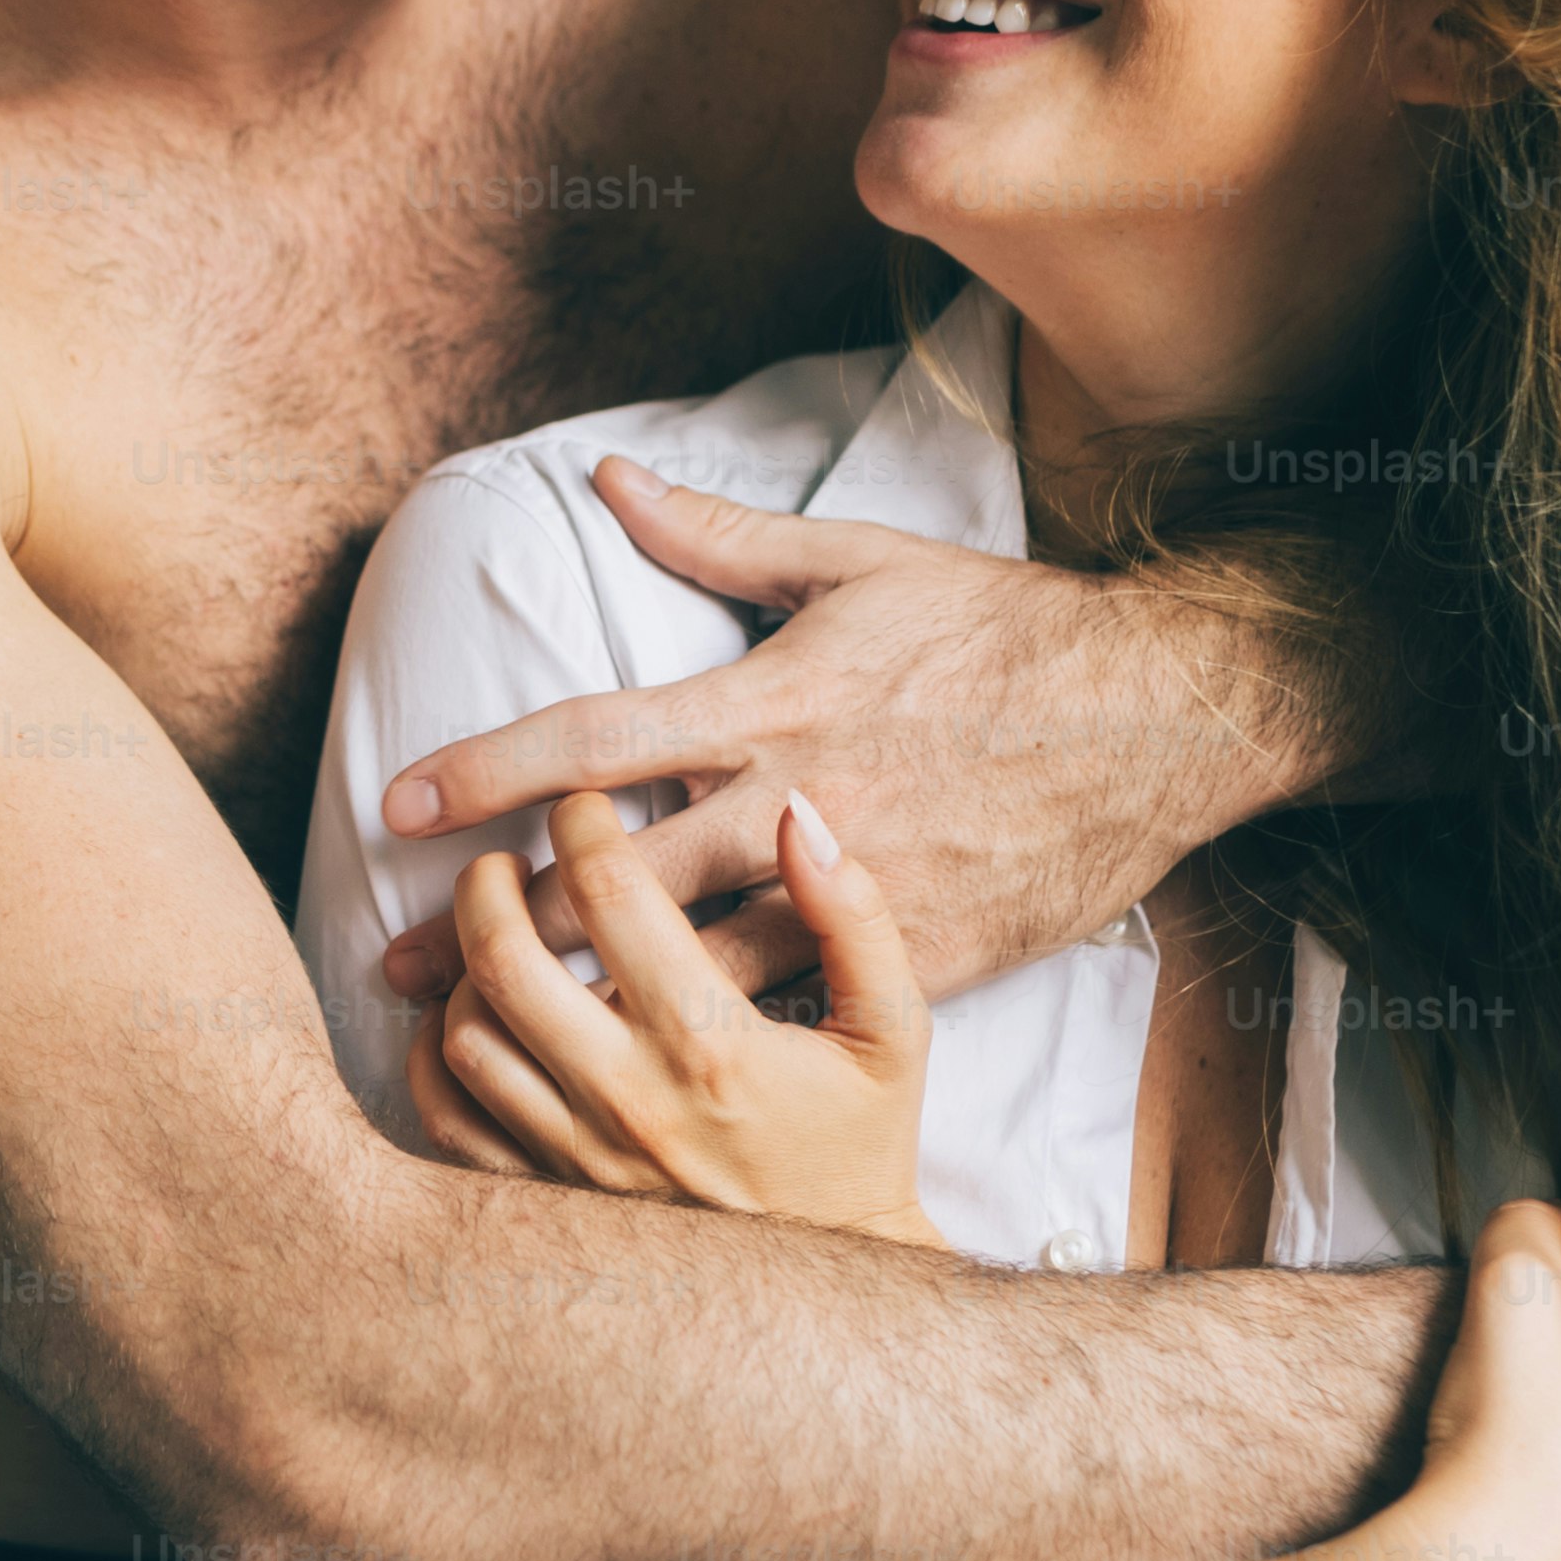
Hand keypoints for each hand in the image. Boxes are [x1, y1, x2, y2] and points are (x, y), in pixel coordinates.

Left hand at [374, 456, 1370, 1007]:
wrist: (1164, 719)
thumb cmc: (1008, 633)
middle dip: (494, 930)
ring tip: (475, 1042)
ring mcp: (852, 892)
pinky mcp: (913, 959)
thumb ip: (722, 533)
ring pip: (683, 968)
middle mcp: (794, 803)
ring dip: (576, 1006)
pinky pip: (789, 1013)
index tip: (402, 805)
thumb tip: (609, 479)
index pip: (595, 738)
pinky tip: (626, 1081)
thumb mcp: (861, 561)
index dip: (488, 771)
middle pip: (610, 881)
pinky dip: (704, 1046)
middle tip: (396, 964)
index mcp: (770, 702)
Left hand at [403, 789, 940, 1244]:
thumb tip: (798, 816)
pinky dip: (433, 1060)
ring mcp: (577, 1158)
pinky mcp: (548, 1199)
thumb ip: (854, 918)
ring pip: (464, 1037)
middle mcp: (628, 1099)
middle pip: (503, 960)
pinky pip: (449, 1121)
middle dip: (486, 885)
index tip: (581, 809)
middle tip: (502, 862)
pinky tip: (463, 1022)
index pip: (610, 895)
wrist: (826, 1294)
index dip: (580, 824)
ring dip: (459, 969)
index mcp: (710, 1043)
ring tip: (488, 937)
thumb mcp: (891, 1030)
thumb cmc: (858, 1146)